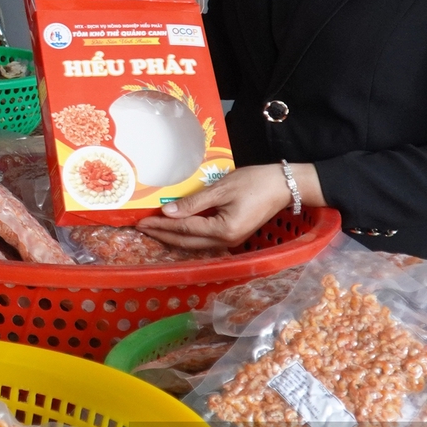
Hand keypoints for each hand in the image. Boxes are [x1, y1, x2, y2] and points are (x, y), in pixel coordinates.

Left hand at [136, 162, 321, 249]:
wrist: (285, 185)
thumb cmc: (255, 182)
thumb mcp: (221, 189)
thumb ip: (194, 203)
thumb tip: (167, 212)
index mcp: (223, 230)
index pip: (184, 229)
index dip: (161, 226)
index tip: (141, 222)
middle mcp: (226, 241)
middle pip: (186, 242)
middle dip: (162, 235)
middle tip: (140, 228)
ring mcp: (231, 241)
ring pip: (195, 245)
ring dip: (173, 238)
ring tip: (154, 230)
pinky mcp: (234, 236)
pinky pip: (204, 241)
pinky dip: (187, 236)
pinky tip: (177, 230)